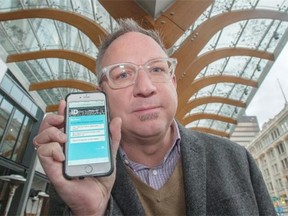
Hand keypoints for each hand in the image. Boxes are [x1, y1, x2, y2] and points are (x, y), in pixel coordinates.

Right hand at [33, 100, 121, 214]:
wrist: (99, 197)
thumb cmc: (100, 176)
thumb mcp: (109, 153)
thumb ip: (112, 137)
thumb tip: (116, 120)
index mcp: (74, 142)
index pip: (63, 123)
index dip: (62, 111)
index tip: (66, 103)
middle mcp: (63, 148)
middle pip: (48, 128)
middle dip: (52, 118)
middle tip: (63, 119)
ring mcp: (56, 158)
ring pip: (41, 138)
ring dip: (51, 132)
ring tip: (64, 137)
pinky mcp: (53, 169)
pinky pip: (43, 153)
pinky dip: (51, 149)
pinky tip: (63, 153)